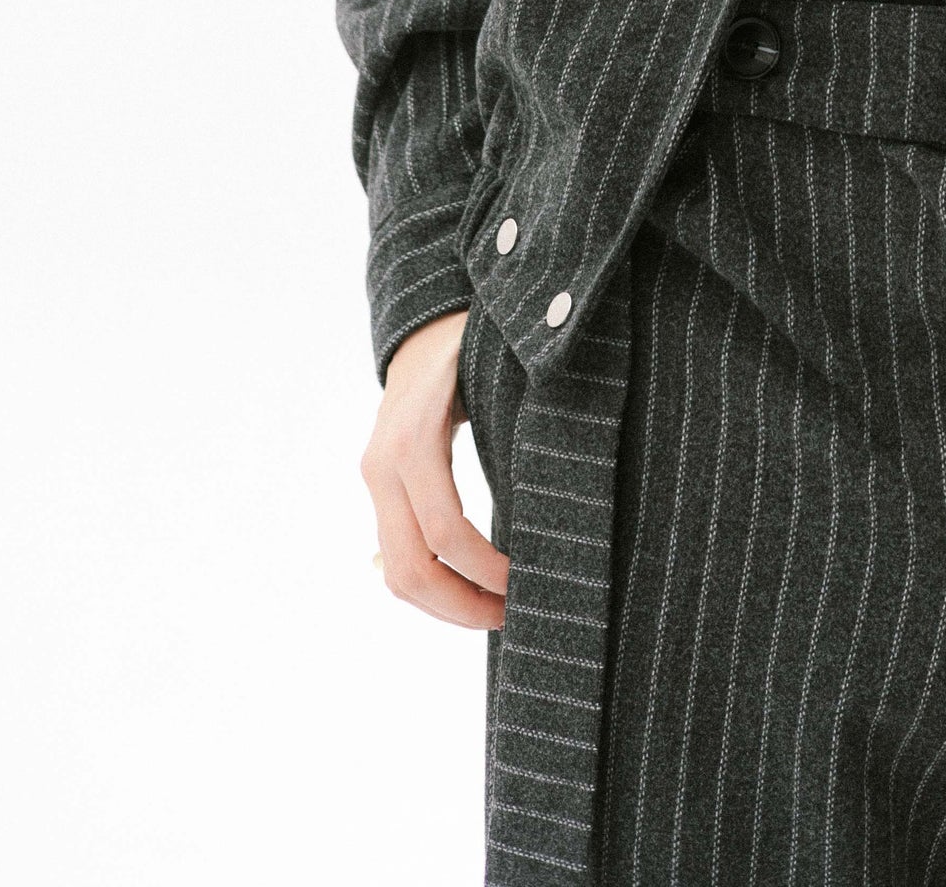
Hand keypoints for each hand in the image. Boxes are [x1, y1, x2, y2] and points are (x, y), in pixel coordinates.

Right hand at [362, 309, 509, 629]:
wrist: (424, 330)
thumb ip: (527, 406)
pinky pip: (395, 558)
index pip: (445, 533)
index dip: (486, 570)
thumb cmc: (474, 344)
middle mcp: (383, 467)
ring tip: (498, 611)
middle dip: (462, 607)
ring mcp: (375, 481)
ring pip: (395, 575)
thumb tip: (570, 461)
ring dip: (445, 606)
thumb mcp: (498, 366)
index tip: (527, 584)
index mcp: (413, 440)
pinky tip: (470, 591)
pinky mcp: (380, 491)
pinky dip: (431, 586)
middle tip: (515, 616)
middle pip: (410, 571)